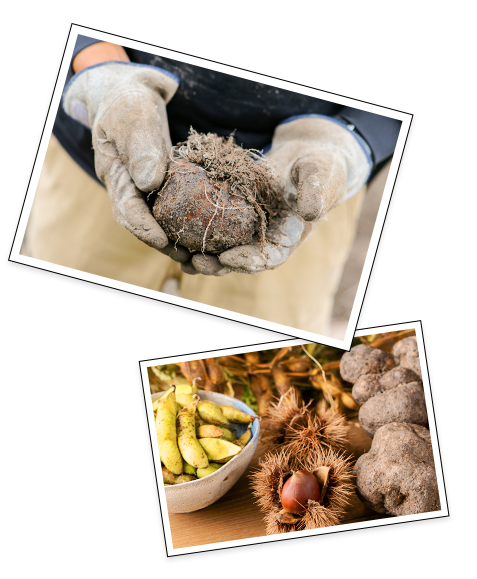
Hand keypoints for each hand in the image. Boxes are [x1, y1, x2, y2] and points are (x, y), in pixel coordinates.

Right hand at [63, 59, 189, 261]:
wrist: (133, 94)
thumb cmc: (130, 101)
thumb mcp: (134, 117)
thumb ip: (140, 147)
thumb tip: (150, 183)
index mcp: (115, 175)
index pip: (126, 209)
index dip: (143, 228)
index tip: (162, 240)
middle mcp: (129, 187)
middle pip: (144, 223)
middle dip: (164, 243)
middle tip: (187, 257)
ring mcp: (145, 188)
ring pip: (159, 220)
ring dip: (178, 238)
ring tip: (200, 252)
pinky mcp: (163, 185)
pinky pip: (175, 207)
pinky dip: (189, 220)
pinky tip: (209, 229)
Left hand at [185, 115, 371, 274]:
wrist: (306, 155)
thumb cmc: (320, 165)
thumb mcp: (321, 174)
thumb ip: (316, 191)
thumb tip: (310, 212)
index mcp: (289, 236)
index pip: (269, 258)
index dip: (247, 262)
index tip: (227, 258)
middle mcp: (267, 238)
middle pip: (240, 259)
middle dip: (218, 265)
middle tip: (196, 262)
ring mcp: (250, 228)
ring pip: (223, 247)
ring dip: (203, 254)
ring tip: (180, 255)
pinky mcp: (235, 214)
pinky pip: (215, 225)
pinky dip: (197, 230)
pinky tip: (176, 228)